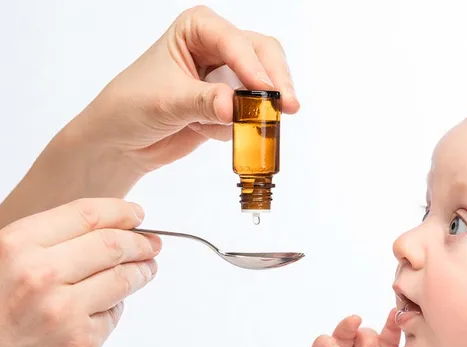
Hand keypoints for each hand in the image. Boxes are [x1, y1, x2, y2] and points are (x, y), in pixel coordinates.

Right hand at [0, 198, 159, 346]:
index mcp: (14, 247)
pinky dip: (111, 310)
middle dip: (140, 242)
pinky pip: (111, 316)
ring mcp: (64, 312)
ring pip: (122, 279)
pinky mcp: (81, 345)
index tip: (137, 214)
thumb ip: (38, 248)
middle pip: (113, 245)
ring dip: (141, 271)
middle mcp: (41, 275)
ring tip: (145, 269)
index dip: (119, 212)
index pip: (85, 215)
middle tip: (151, 244)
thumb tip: (99, 229)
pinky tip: (99, 313)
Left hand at [81, 5, 299, 174]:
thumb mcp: (166, 101)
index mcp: (197, 28)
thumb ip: (203, 101)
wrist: (120, 141)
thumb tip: (234, 107)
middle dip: (275, 82)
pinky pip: (253, 113)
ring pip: (265, 84)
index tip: (266, 92)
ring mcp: (227, 75)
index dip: (253, 66)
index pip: (235, 41)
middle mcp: (216, 46)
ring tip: (251, 127)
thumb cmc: (130, 107)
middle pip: (263, 54)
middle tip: (288, 107)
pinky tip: (208, 132)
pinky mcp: (231, 103)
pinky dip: (241, 127)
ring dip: (260, 108)